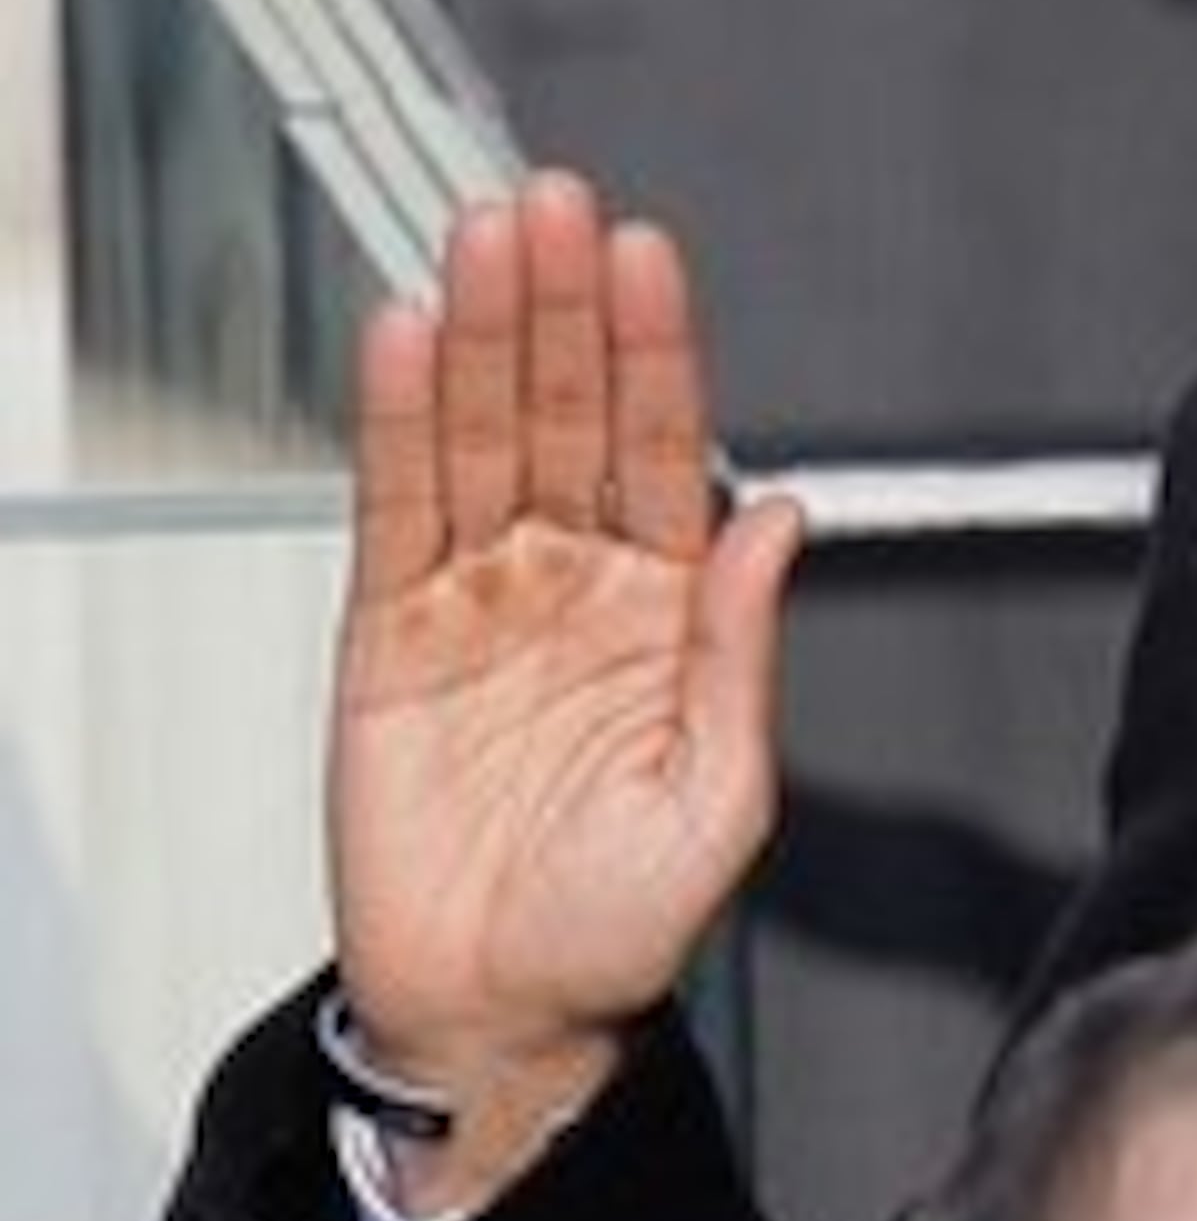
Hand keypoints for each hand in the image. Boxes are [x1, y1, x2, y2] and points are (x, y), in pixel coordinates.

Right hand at [326, 173, 804, 1208]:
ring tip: (483, 237)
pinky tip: (404, 339)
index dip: (654, 351)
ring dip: (478, 333)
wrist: (508, 1014)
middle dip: (560, 308)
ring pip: (476, 435)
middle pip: (561, 413)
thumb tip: (781, 521)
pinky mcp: (390, 634)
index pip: (659, 448)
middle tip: (556, 207)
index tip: (649, 260)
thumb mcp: (722, 792)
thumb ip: (741, 647)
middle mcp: (574, 588)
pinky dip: (395, 419)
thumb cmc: (621, 928)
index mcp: (665, 614)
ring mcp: (479, 601)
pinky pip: (393, 507)